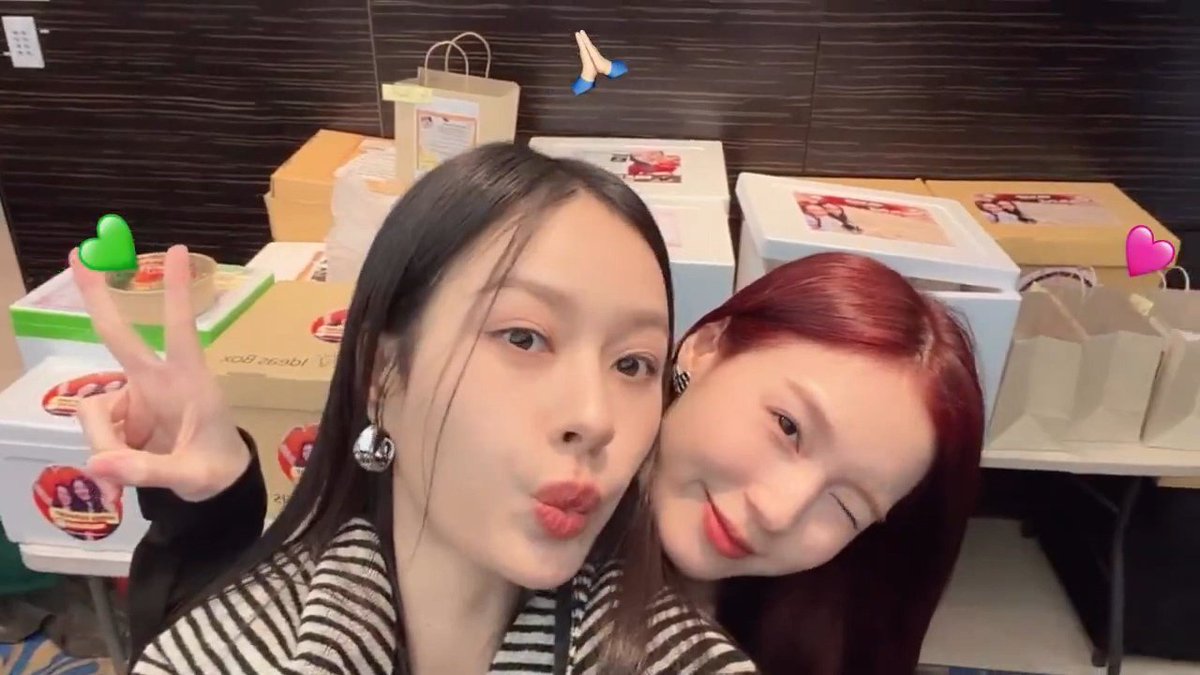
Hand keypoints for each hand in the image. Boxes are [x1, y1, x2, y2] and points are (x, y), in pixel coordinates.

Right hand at [70, 245, 249, 502]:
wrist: (217, 486)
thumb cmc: (215, 471)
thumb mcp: (191, 477)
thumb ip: (146, 470)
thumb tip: (96, 462)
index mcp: (187, 382)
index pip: (181, 330)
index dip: (177, 293)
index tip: (179, 251)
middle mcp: (156, 382)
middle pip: (119, 337)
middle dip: (97, 298)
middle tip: (77, 256)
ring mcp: (135, 398)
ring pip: (94, 413)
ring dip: (103, 445)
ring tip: (124, 479)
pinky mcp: (122, 416)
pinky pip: (96, 432)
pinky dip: (103, 456)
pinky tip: (119, 477)